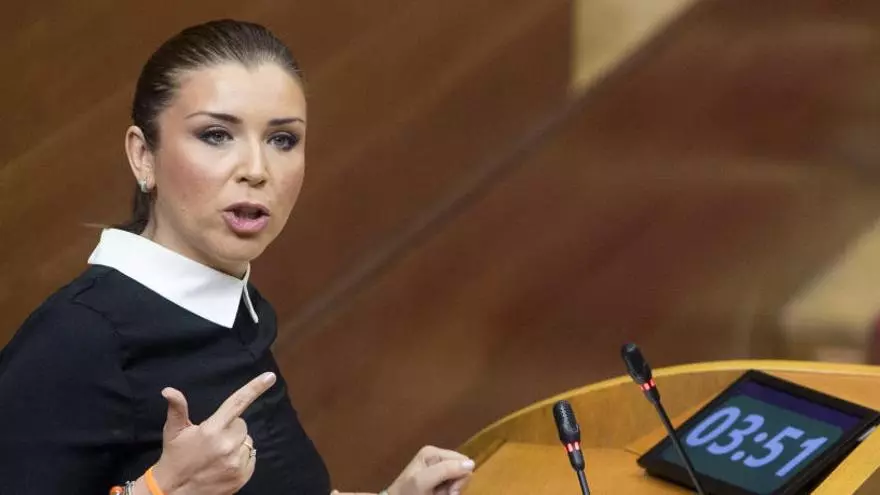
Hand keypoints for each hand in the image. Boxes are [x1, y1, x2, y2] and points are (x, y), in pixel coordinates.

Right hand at [149, 372, 276, 494]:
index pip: (237, 403)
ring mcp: (236, 462)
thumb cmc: (175, 456)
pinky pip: (251, 457)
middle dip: (231, 428)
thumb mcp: (173, 431)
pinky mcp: (242, 476)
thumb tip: (168, 390)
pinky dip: (241, 458)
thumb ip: (177, 408)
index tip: (270, 376)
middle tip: (214, 438)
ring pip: (247, 441)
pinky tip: (225, 463)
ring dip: (236, 444)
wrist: (173, 491)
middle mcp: (227, 445)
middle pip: (242, 425)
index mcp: (212, 430)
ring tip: (218, 453)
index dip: (255, 388)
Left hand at [385, 446, 475, 494]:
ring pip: (459, 480)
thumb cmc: (407, 493)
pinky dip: (447, 493)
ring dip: (451, 491)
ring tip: (436, 494)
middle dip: (455, 485)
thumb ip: (445, 470)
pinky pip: (453, 486)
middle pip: (462, 470)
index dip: (460, 477)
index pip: (463, 461)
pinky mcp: (438, 480)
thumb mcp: (423, 481)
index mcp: (433, 452)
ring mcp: (438, 469)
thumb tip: (471, 464)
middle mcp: (438, 458)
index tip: (449, 490)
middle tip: (442, 493)